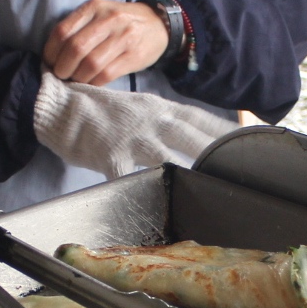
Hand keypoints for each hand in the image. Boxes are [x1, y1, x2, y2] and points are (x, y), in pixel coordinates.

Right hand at [32, 73, 238, 179]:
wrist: (59, 105)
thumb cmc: (98, 111)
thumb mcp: (137, 109)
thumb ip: (161, 121)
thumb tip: (186, 132)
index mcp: (159, 109)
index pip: (198, 118)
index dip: (223, 129)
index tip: (248, 139)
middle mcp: (150, 121)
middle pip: (191, 135)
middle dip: (216, 150)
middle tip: (240, 164)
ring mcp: (131, 138)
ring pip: (165, 155)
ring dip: (187, 169)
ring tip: (207, 184)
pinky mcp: (110, 154)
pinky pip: (125, 175)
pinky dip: (135, 187)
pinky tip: (146, 203)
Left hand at [43, 0, 168, 85]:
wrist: (158, 24)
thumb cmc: (120, 23)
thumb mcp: (99, 14)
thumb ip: (78, 28)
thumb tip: (53, 56)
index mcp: (94, 7)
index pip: (62, 31)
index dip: (51, 52)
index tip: (50, 63)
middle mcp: (108, 19)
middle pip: (75, 48)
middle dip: (63, 67)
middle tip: (61, 75)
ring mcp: (123, 37)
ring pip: (90, 63)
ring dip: (78, 77)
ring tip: (76, 80)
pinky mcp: (133, 55)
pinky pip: (106, 74)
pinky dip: (94, 82)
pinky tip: (91, 83)